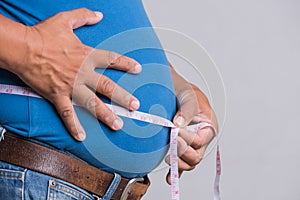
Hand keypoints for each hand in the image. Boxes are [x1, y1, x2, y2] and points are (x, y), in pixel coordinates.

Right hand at [10, 8, 141, 140]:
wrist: (23, 48)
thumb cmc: (43, 34)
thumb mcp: (65, 19)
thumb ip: (84, 16)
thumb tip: (98, 14)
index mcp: (86, 55)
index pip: (111, 59)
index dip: (126, 64)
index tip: (137, 69)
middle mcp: (82, 73)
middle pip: (107, 86)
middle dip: (123, 97)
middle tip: (135, 106)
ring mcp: (70, 86)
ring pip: (92, 103)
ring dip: (106, 115)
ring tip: (117, 124)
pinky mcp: (57, 95)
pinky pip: (67, 113)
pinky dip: (74, 126)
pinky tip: (81, 136)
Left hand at [165, 64, 217, 183]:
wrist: (175, 91)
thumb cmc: (185, 92)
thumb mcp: (189, 96)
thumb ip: (187, 109)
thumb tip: (178, 124)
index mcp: (209, 126)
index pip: (199, 140)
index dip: (187, 138)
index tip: (174, 130)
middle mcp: (202, 139)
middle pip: (196, 155)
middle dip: (183, 152)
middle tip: (172, 142)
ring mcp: (192, 145)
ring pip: (190, 162)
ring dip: (179, 163)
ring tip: (168, 157)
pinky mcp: (182, 148)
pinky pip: (181, 164)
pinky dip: (176, 172)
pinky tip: (170, 178)